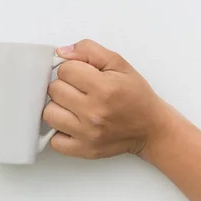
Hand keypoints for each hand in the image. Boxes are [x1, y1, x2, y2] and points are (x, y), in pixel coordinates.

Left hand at [43, 39, 176, 159]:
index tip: (82, 75)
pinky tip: (73, 125)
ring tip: (74, 107)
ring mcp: (88, 134)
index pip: (65, 70)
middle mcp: (94, 112)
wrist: (152, 128)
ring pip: (49, 114)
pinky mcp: (84, 150)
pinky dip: (60, 132)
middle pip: (54, 90)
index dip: (72, 69)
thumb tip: (62, 52)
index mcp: (104, 88)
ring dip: (59, 108)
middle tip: (80, 90)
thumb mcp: (119, 64)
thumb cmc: (136, 96)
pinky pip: (54, 141)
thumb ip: (89, 51)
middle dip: (64, 86)